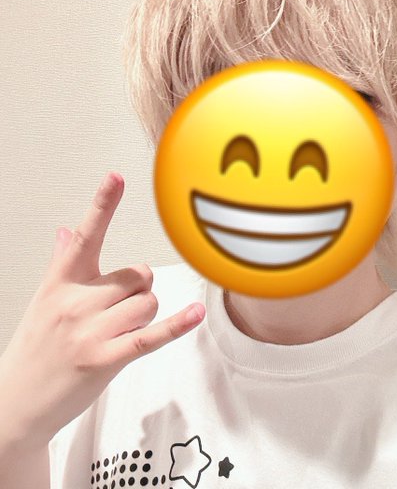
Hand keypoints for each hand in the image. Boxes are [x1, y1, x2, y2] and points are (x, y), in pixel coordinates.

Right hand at [0, 172, 204, 448]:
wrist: (16, 403)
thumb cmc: (35, 347)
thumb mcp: (44, 299)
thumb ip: (61, 261)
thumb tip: (65, 229)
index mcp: (61, 281)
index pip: (84, 235)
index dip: (102, 204)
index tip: (116, 177)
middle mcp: (75, 301)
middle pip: (138, 276)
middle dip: (139, 291)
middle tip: (118, 311)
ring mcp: (89, 331)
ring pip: (148, 303)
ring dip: (146, 315)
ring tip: (120, 331)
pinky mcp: (104, 360)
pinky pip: (150, 335)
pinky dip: (177, 325)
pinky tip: (196, 313)